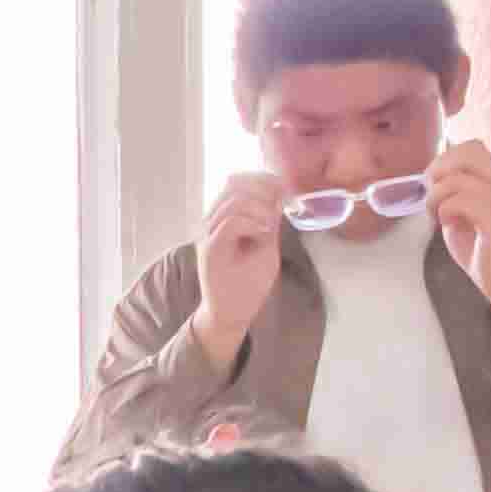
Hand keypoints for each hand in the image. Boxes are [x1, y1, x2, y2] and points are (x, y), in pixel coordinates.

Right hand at [192, 172, 293, 355]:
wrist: (230, 314)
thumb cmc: (247, 284)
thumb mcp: (266, 245)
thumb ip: (269, 220)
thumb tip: (278, 194)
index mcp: (223, 218)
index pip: (236, 181)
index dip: (260, 177)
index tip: (283, 187)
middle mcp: (211, 222)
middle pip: (233, 184)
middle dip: (263, 189)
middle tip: (280, 205)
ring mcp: (208, 234)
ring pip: (232, 200)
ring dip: (259, 208)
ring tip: (270, 226)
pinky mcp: (210, 250)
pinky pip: (229, 222)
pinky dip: (252, 222)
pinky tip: (265, 232)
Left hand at [434, 137, 490, 324]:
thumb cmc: (484, 249)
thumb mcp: (463, 214)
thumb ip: (452, 194)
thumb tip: (429, 177)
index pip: (473, 147)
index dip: (446, 159)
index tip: (434, 183)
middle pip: (468, 151)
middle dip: (439, 170)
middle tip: (432, 195)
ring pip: (458, 179)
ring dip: (437, 196)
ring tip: (437, 215)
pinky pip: (462, 201)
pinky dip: (445, 210)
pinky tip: (448, 224)